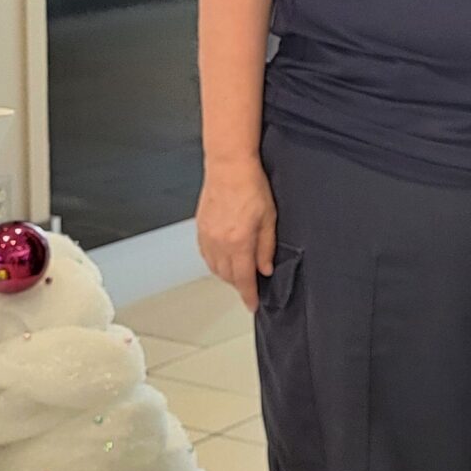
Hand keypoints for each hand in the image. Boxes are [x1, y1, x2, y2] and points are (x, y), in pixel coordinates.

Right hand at [196, 162, 276, 311]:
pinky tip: (223, 259)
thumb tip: (265, 269)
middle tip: (250, 287)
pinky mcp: (200, 228)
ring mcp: (207, 236)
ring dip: (227, 275)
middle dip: (239, 285)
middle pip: (228, 276)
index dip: (248, 295)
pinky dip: (215, 262)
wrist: (229, 166)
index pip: (243, 279)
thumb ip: (266, 247)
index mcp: (239, 242)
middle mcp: (219, 243)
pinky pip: (206, 255)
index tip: (252, 305)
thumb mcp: (269, 217)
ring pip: (215, 268)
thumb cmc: (251, 185)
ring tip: (239, 274)